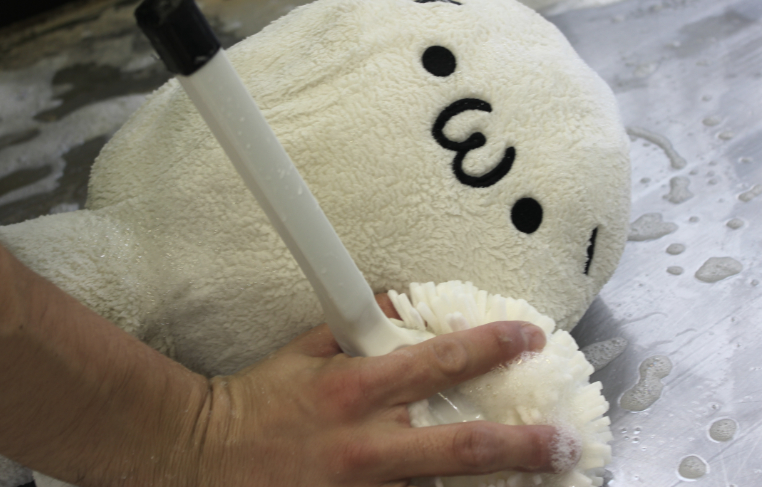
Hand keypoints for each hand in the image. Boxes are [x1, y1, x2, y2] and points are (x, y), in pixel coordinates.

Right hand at [184, 299, 564, 486]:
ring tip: (541, 482)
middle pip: (463, 447)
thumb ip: (353, 327)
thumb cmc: (254, 402)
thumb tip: (392, 301)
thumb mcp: (302, 351)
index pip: (439, 360)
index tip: (529, 339)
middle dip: (525, 445)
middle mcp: (367, 445)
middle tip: (566, 444)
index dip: (491, 345)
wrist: (202, 457)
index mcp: (356, 389)